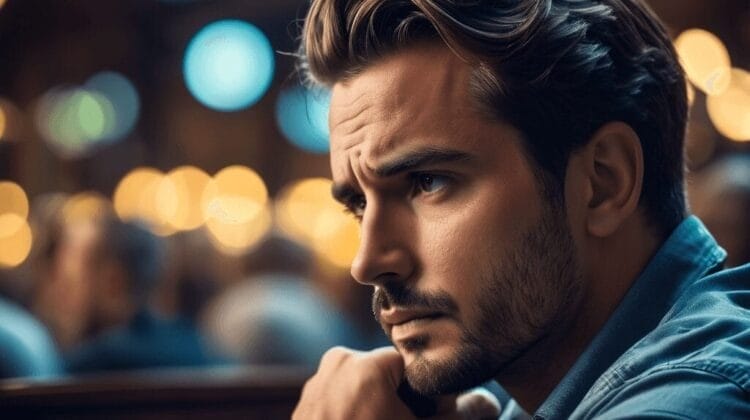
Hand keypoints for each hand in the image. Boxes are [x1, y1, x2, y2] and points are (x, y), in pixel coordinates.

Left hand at [292, 346, 500, 419]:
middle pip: (387, 374)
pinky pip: (340, 399)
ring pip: (363, 387)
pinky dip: (354, 414)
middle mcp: (338, 363)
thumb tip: (489, 403)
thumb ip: (458, 416)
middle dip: (401, 401)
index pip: (413, 365)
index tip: (424, 417)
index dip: (426, 393)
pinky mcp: (305, 404)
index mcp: (367, 365)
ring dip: (377, 408)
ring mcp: (316, 383)